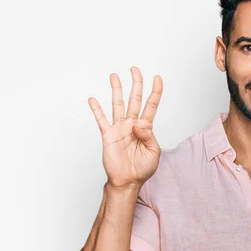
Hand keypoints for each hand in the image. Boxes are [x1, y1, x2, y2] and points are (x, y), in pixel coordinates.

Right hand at [88, 66, 162, 189]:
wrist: (128, 181)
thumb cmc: (142, 168)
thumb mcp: (154, 152)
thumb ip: (148, 135)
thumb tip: (138, 123)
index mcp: (146, 128)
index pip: (151, 105)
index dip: (156, 92)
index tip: (158, 78)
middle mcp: (132, 124)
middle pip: (135, 99)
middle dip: (136, 83)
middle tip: (135, 69)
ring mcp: (120, 128)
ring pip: (118, 104)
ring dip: (116, 90)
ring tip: (114, 75)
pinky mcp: (108, 135)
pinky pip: (102, 120)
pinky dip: (97, 110)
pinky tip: (93, 99)